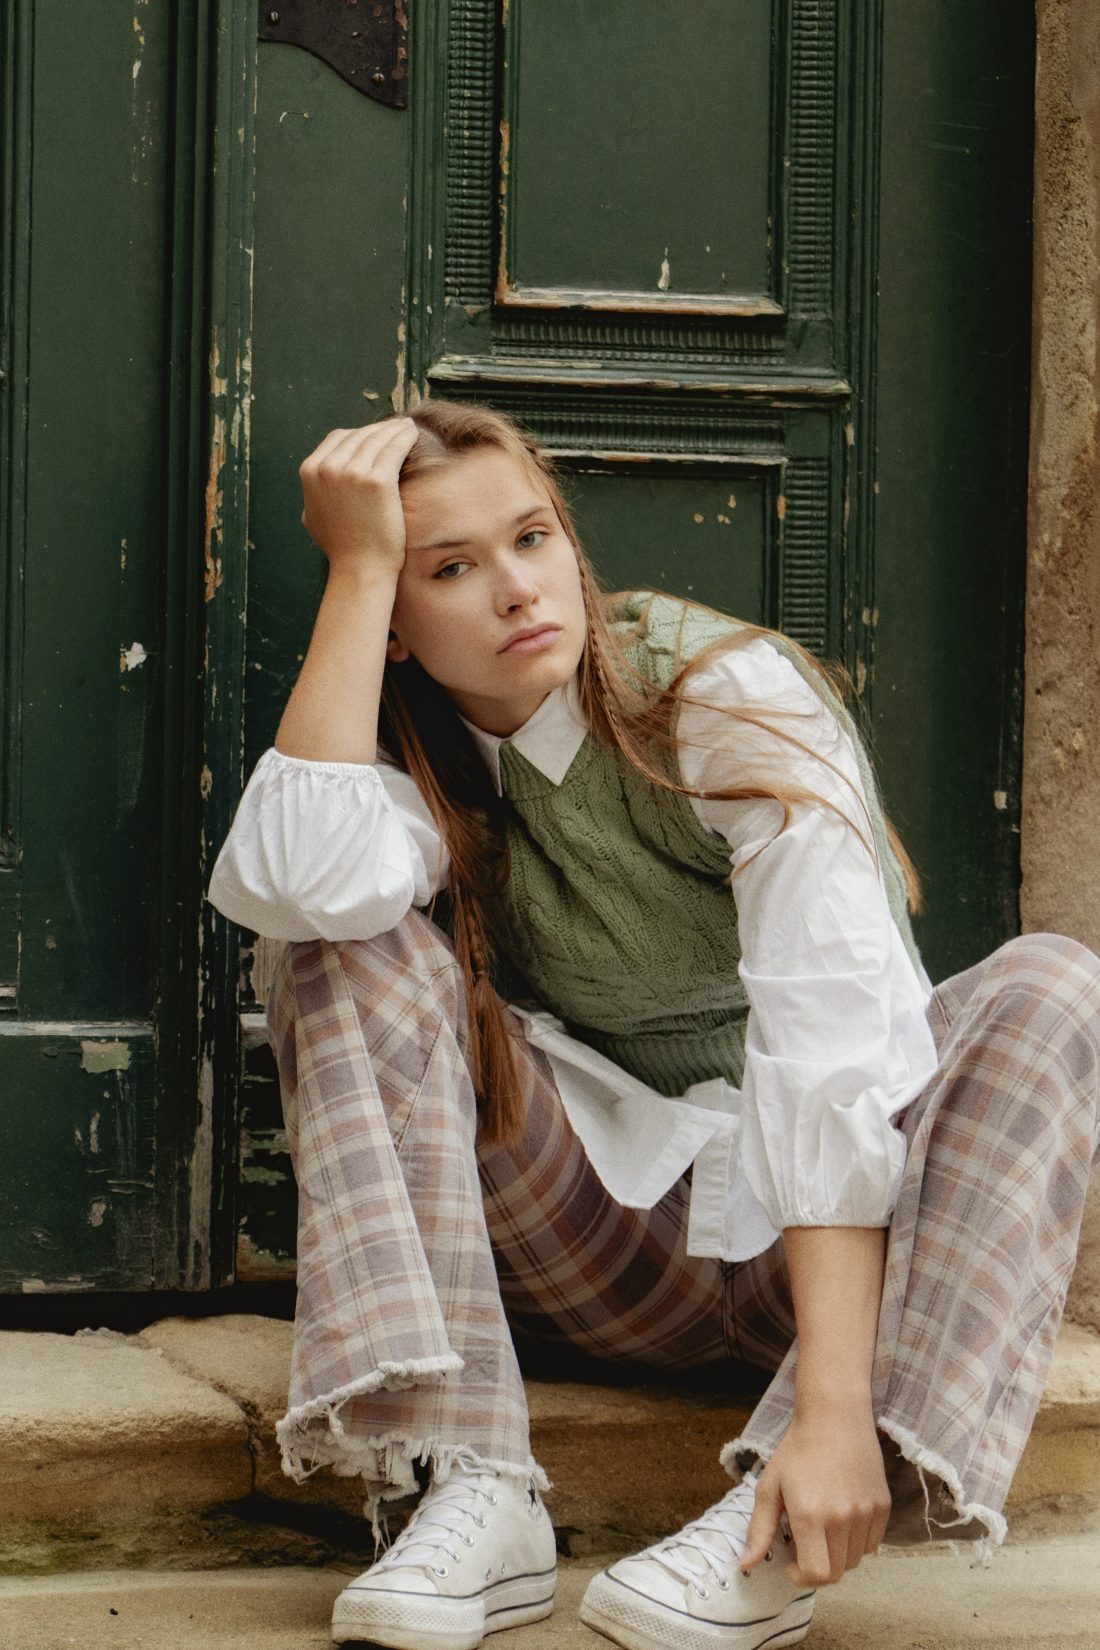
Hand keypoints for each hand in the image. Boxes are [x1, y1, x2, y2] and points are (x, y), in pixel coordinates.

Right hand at [298, 418, 418, 574]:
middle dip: (379, 429)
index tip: (376, 435)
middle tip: (397, 426)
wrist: (359, 568)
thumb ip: (315, 489)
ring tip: (407, 426)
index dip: (360, 434)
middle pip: (359, 435)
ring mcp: (352, 472)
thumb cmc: (341, 546)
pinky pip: (394, 448)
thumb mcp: (312, 513)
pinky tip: (413, 433)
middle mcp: (328, 467)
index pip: (339, 438)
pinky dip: (405, 437)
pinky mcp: (378, 480)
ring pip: (378, 438)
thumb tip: (320, 473)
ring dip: (395, 429)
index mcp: (310, 471)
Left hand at [740, 1405, 890, 1586]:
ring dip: (837, 1555)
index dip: (802, 1578)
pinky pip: (871, 1544)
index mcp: (811, 1515)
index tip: (791, 1565)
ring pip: (855, 1560)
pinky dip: (856, 1542)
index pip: (817, 1574)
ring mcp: (866, 1513)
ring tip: (823, 1528)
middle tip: (805, 1544)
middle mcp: (842, 1518)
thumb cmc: (797, 1450)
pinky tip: (842, 1519)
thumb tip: (747, 1565)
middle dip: (817, 1568)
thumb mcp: (770, 1486)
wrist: (834, 1417)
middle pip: (836, 1572)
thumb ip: (759, 1529)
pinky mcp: (883, 1506)